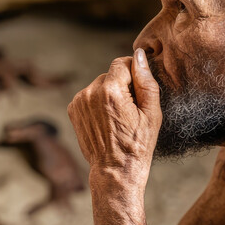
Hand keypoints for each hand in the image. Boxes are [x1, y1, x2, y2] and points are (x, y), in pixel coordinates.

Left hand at [67, 49, 161, 173]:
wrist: (114, 169)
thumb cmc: (138, 143)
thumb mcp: (151, 113)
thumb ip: (145, 80)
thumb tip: (139, 55)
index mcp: (111, 90)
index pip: (121, 62)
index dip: (133, 72)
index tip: (138, 89)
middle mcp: (90, 92)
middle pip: (110, 74)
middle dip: (121, 85)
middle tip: (130, 110)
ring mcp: (78, 102)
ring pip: (98, 85)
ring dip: (108, 94)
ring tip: (117, 117)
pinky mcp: (73, 110)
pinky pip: (89, 96)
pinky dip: (97, 103)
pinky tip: (105, 120)